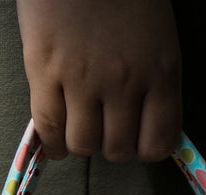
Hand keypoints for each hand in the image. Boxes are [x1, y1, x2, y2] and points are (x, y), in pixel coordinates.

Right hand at [15, 0, 181, 161]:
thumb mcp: (156, 33)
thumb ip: (154, 78)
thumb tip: (147, 123)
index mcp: (161, 70)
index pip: (159, 143)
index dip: (145, 147)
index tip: (136, 138)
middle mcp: (125, 81)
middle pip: (119, 150)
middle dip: (111, 146)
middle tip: (104, 128)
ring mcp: (83, 78)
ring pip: (84, 145)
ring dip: (81, 144)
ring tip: (78, 130)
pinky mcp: (45, 70)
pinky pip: (49, 128)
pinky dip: (53, 143)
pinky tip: (56, 140)